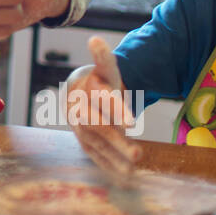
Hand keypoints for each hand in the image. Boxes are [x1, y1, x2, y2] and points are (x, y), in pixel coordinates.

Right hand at [67, 36, 139, 178]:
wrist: (77, 93)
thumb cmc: (99, 81)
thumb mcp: (106, 68)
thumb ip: (104, 57)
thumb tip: (95, 39)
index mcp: (91, 89)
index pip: (104, 99)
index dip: (117, 111)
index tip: (131, 123)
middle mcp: (81, 109)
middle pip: (99, 126)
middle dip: (117, 141)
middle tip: (138, 154)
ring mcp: (80, 127)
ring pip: (96, 143)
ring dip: (114, 157)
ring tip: (133, 170)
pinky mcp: (82, 140)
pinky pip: (94, 155)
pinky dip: (108, 165)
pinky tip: (123, 175)